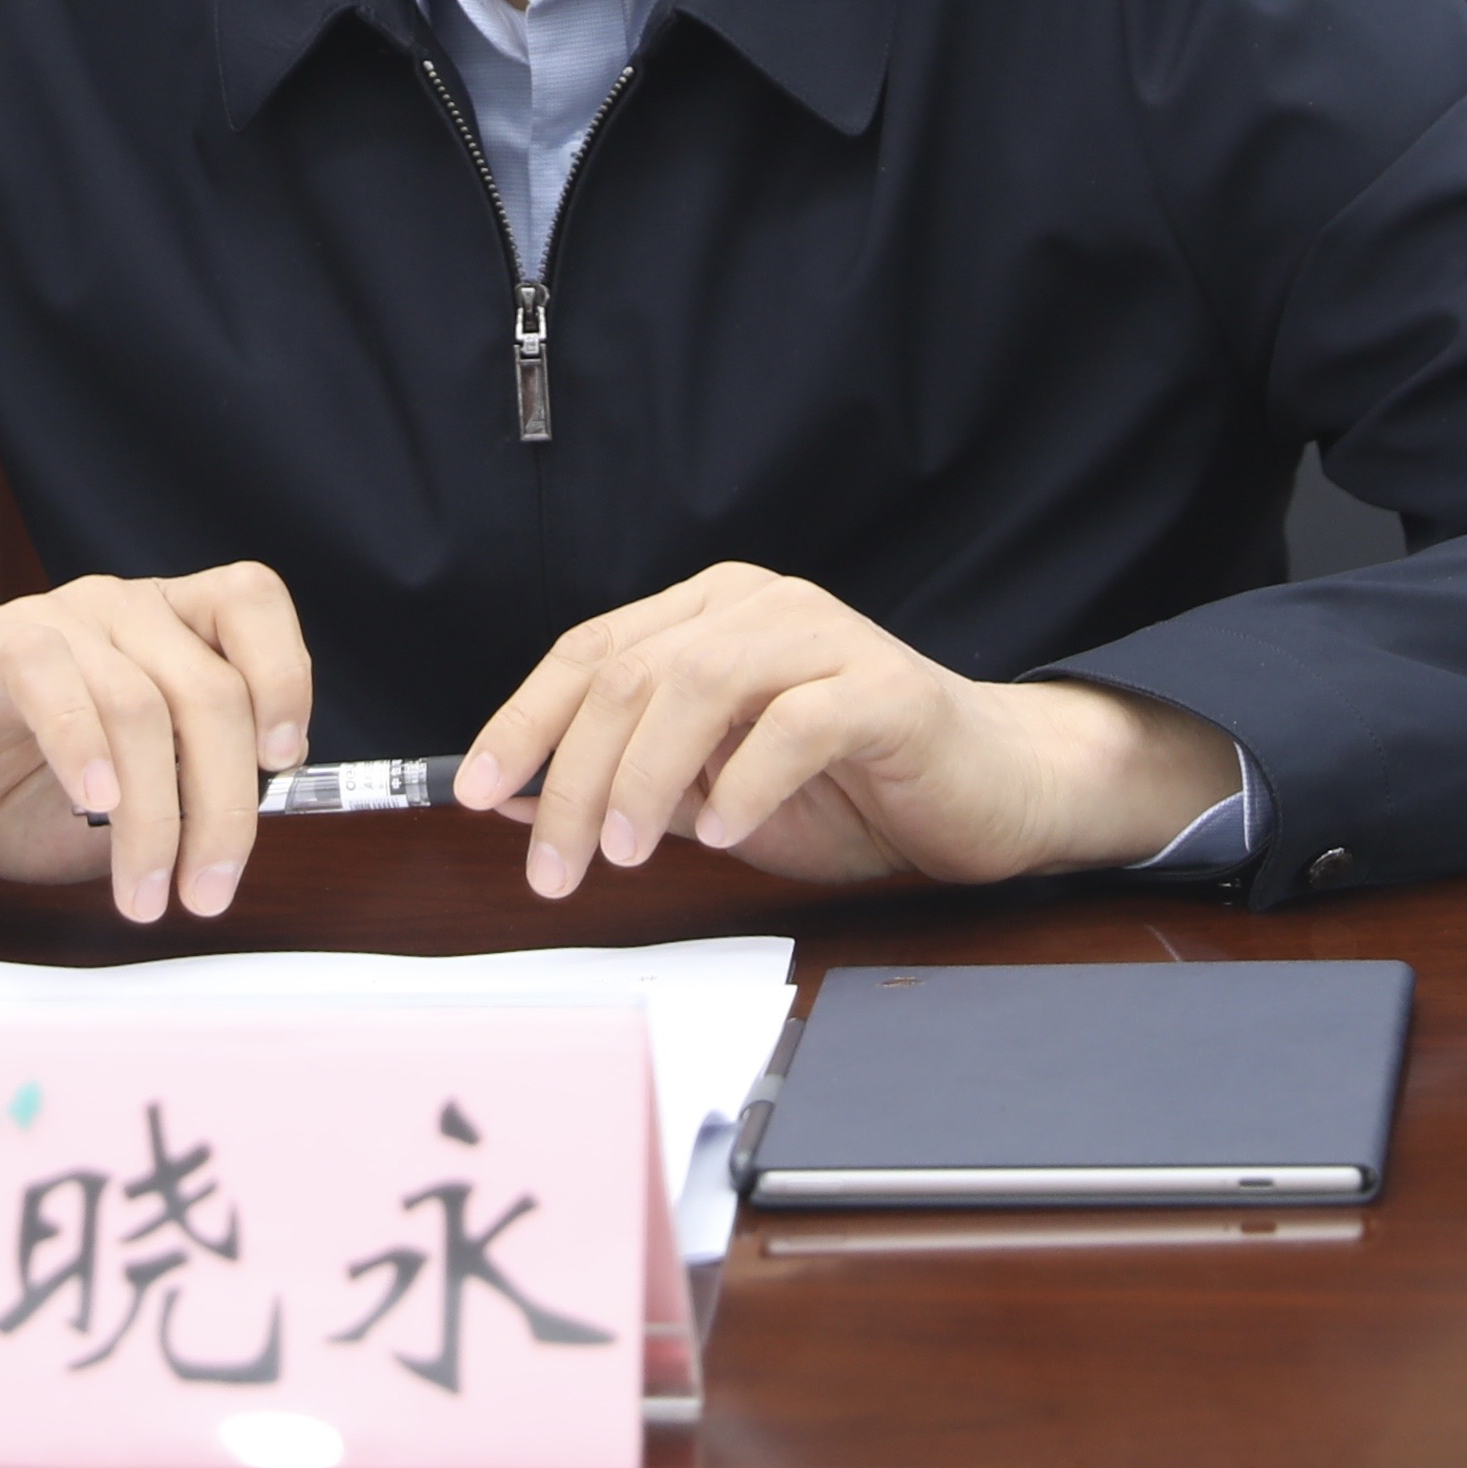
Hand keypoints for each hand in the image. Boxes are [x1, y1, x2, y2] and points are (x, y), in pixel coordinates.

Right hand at [0, 565, 312, 928]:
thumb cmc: (16, 793)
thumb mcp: (129, 802)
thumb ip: (188, 794)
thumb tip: (248, 825)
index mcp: (166, 627)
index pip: (249, 602)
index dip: (283, 672)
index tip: (283, 761)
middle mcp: (119, 609)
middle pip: (209, 686)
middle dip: (225, 804)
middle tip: (208, 890)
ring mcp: (53, 619)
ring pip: (141, 702)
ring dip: (154, 816)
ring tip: (145, 893)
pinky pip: (50, 677)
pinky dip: (83, 746)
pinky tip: (91, 804)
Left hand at [455, 561, 1241, 895]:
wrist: (992, 789)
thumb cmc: (851, 789)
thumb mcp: (716, 794)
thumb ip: (633, 786)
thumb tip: (520, 802)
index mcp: (710, 614)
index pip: (591, 652)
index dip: (525, 720)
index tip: (474, 793)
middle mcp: (759, 606)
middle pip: (633, 671)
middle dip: (571, 771)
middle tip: (548, 861)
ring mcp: (826, 638)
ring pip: (702, 680)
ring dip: (646, 773)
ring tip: (621, 849)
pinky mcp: (885, 688)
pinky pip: (798, 720)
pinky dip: (746, 778)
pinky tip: (723, 831)